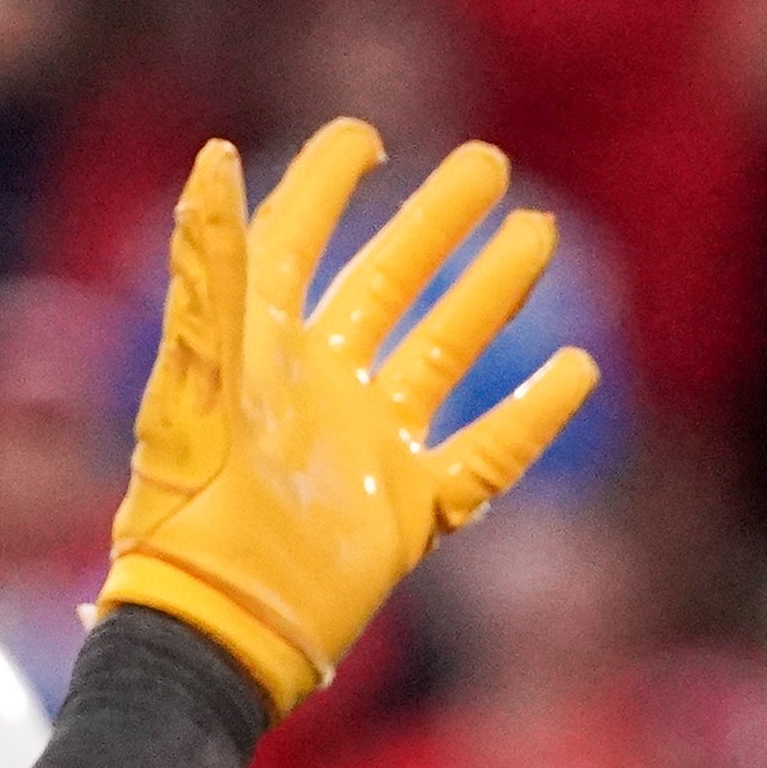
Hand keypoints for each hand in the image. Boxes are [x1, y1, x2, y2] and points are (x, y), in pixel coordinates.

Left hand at [97, 120, 600, 711]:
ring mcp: (368, 449)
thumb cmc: (189, 510)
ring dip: (489, 294)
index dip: (324, 184)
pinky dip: (530, 417)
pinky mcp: (406, 513)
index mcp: (262, 351)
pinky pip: (483, 455)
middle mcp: (319, 389)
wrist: (214, 630)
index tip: (363, 137)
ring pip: (443, 352)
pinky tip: (577, 372)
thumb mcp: (196, 378)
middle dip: (435, 222)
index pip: (297, 243)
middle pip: (388, 284)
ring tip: (537, 234)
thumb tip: (214, 157)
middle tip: (487, 164)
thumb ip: (209, 270)